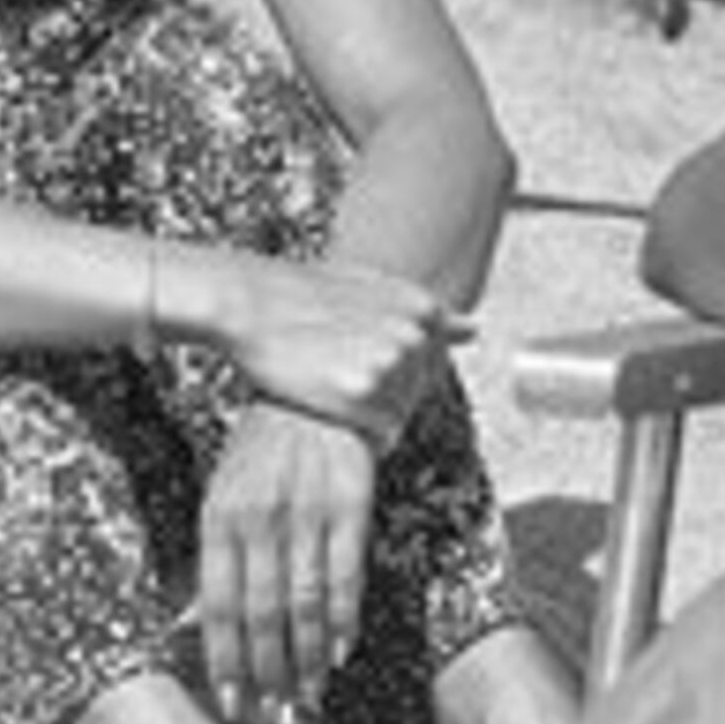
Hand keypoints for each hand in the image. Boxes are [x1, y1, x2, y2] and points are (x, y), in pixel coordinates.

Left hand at [196, 401, 376, 723]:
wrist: (314, 389)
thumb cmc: (262, 448)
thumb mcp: (223, 491)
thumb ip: (220, 552)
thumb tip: (216, 623)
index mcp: (219, 517)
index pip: (219, 605)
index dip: (225, 659)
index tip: (231, 700)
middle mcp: (260, 519)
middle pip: (262, 615)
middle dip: (267, 671)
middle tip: (274, 711)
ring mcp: (307, 513)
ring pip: (305, 604)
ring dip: (307, 657)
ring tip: (309, 694)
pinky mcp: (350, 506)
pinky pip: (346, 576)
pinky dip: (344, 619)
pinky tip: (341, 650)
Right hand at [222, 254, 471, 434]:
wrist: (249, 300)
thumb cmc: (304, 294)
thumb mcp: (374, 287)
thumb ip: (427, 314)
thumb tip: (475, 330)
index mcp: (424, 308)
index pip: (436, 363)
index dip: (398, 366)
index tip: (363, 351)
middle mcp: (414, 337)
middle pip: (419, 392)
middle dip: (386, 391)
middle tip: (338, 364)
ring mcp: (390, 367)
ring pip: (402, 415)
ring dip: (371, 410)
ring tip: (331, 377)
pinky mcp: (361, 398)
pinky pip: (382, 436)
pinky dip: (361, 431)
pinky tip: (330, 402)